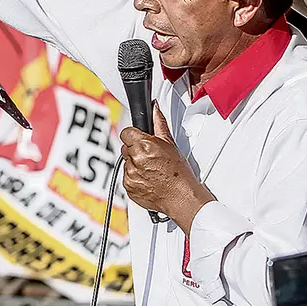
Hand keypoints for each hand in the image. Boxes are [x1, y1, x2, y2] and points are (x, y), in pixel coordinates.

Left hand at [120, 103, 214, 234]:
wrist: (181, 197)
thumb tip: (154, 108)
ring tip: (152, 168)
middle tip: (150, 156)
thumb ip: (159, 122)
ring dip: (135, 163)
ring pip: (126, 162)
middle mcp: (134, 159)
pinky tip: (148, 178)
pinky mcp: (128, 186)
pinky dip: (134, 176)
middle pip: (125, 147)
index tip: (141, 139)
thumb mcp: (170, 143)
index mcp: (143, 146)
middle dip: (135, 149)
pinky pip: (126, 176)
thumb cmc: (178, 173)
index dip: (134, 135)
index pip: (126, 132)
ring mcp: (130, 174)